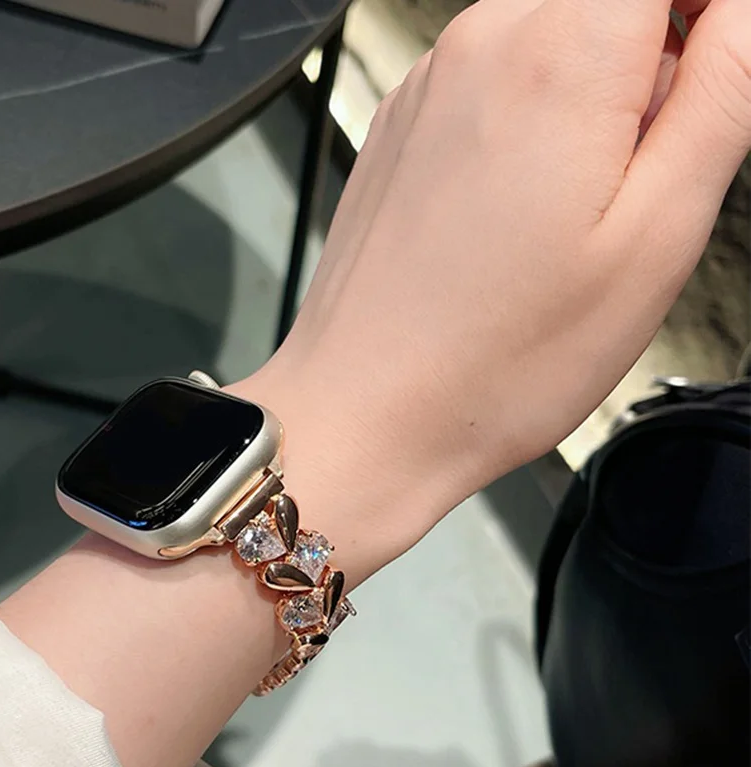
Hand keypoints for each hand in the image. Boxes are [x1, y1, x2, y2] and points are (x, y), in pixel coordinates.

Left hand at [234, 0, 750, 576]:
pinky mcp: (400, 129)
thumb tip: (739, 19)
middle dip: (654, 59)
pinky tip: (520, 214)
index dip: (702, 18)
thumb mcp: (655, 239)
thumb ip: (720, 96)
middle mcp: (479, 49)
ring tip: (578, 209)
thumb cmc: (493, 361)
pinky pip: (488, 83)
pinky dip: (528, 119)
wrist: (367, 414)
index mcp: (559, 57)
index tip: (710, 77)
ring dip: (590, 95)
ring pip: (548, 32)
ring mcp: (428, 88)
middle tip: (648, 168)